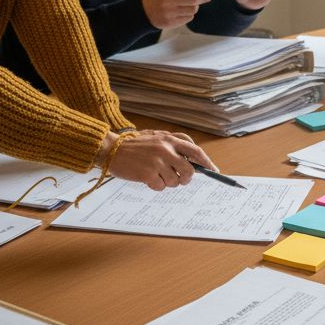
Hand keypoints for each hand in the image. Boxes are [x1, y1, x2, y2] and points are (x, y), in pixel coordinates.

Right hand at [97, 130, 218, 190]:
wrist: (110, 149)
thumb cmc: (134, 145)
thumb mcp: (156, 137)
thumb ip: (174, 145)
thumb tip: (194, 160)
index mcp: (169, 139)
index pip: (195, 152)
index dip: (207, 162)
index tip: (214, 171)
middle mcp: (165, 150)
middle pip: (189, 171)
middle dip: (186, 178)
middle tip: (179, 178)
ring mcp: (157, 162)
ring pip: (175, 182)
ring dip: (167, 182)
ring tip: (156, 174)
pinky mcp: (148, 174)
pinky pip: (161, 187)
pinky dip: (155, 186)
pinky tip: (147, 178)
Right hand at [141, 0, 211, 29]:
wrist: (143, 11)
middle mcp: (168, 1)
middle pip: (194, 0)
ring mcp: (169, 13)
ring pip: (193, 10)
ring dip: (196, 6)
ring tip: (192, 3)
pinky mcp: (171, 23)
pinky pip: (188, 18)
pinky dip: (190, 14)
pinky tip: (184, 11)